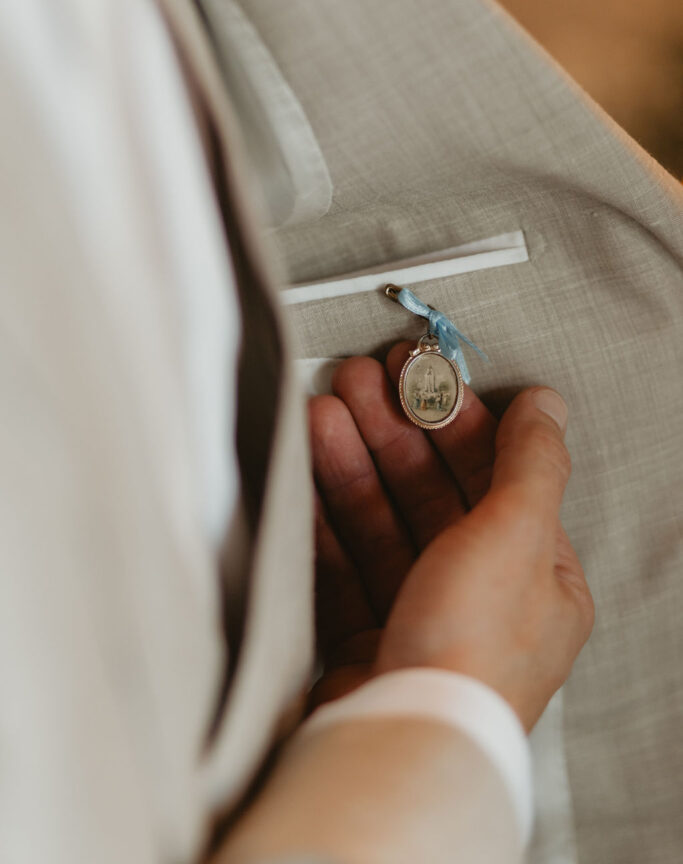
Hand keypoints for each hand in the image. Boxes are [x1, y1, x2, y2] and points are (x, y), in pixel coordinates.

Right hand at [308, 342, 593, 731]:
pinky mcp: (366, 640)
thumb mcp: (517, 536)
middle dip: (392, 433)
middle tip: (355, 381)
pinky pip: (345, 565)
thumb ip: (531, 462)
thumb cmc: (473, 646)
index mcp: (536, 576)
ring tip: (320, 414)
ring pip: (382, 524)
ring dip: (351, 465)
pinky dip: (325, 520)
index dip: (452, 419)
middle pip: (430, 495)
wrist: (401, 741)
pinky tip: (305, 477)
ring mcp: (420, 619)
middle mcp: (481, 597)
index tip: (414, 375)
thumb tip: (548, 403)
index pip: (493, 477)